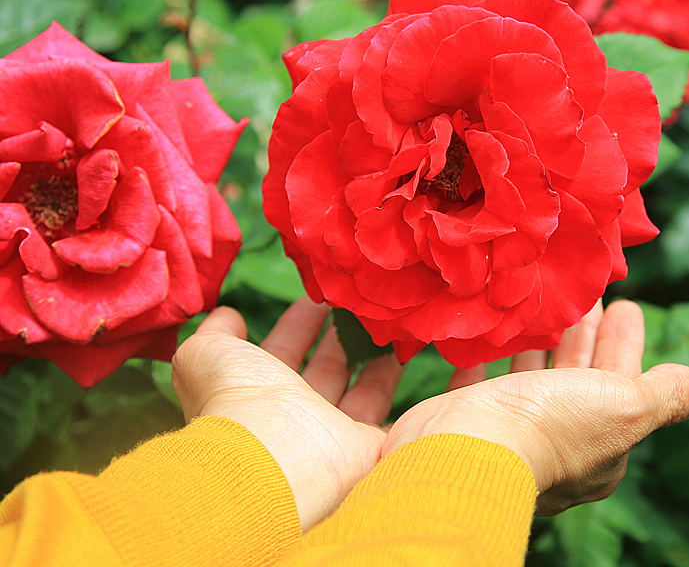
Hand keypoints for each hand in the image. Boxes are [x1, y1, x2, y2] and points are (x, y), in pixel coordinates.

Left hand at [171, 296, 405, 528]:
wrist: (271, 457)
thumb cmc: (237, 400)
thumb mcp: (206, 354)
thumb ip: (215, 332)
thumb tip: (228, 316)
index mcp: (259, 394)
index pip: (284, 352)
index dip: (300, 324)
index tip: (320, 295)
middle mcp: (298, 416)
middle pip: (328, 369)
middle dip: (344, 336)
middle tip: (365, 304)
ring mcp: (337, 434)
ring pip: (367, 390)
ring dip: (379, 356)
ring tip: (397, 322)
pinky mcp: (370, 449)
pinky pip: (399, 420)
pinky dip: (414, 397)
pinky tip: (419, 364)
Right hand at [383, 300, 688, 514]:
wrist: (465, 450)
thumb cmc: (552, 426)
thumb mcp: (627, 407)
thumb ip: (667, 395)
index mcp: (602, 443)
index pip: (624, 386)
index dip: (626, 346)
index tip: (625, 306)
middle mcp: (558, 442)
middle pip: (579, 379)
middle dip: (585, 336)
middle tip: (587, 293)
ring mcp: (511, 432)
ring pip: (532, 380)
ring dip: (540, 342)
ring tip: (542, 302)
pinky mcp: (468, 421)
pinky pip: (481, 385)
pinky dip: (488, 360)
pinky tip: (490, 335)